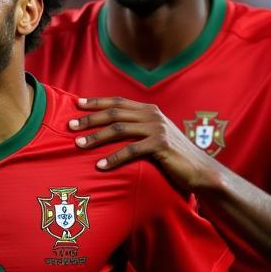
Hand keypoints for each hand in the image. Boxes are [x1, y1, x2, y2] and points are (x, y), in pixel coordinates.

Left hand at [68, 97, 217, 192]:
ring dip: (96, 137)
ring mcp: (158, 129)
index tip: (77, 105)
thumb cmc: (173, 155)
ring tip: (79, 144)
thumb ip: (137, 129)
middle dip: (90, 119)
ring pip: (119, 129)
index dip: (97, 102)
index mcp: (149, 110)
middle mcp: (152, 115)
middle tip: (70, 126)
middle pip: (114, 113)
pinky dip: (114, 158)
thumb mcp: (155, 136)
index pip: (118, 102)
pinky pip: (131, 150)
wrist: (200, 169)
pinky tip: (100, 166)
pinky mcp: (161, 145)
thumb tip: (111, 129)